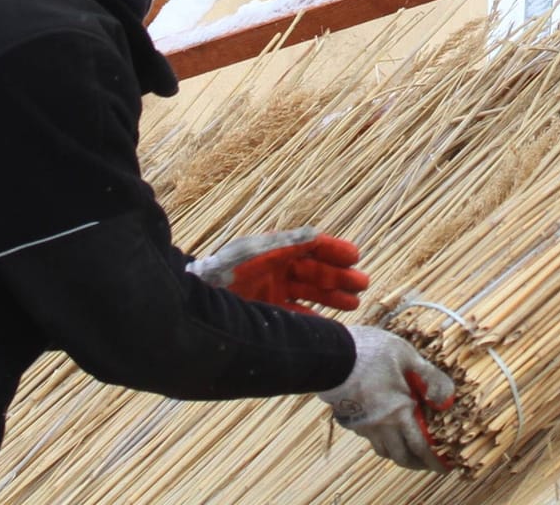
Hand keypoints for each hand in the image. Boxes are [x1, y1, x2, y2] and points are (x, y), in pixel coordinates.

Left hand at [189, 226, 368, 311]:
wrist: (196, 301)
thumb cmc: (224, 272)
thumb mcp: (255, 253)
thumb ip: (285, 245)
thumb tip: (315, 235)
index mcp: (274, 251)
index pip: (310, 246)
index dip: (334, 250)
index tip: (355, 256)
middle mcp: (274, 270)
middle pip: (314, 271)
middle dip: (339, 276)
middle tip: (363, 284)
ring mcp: (270, 291)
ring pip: (309, 293)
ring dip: (332, 296)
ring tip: (354, 302)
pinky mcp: (264, 313)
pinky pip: (294, 314)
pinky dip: (311, 317)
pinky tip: (327, 323)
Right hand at [319, 326, 455, 471]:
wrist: (332, 354)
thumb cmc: (372, 352)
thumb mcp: (408, 357)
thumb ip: (430, 378)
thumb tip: (449, 397)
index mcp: (400, 412)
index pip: (421, 447)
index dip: (435, 461)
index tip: (445, 467)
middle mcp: (382, 425)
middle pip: (402, 456)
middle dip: (418, 464)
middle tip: (429, 463)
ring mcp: (364, 425)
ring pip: (383, 450)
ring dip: (399, 454)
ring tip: (409, 450)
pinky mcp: (349, 420)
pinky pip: (369, 438)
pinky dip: (382, 440)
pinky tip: (386, 430)